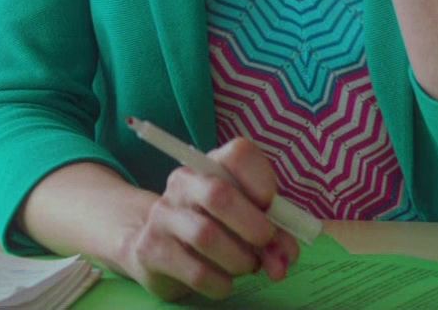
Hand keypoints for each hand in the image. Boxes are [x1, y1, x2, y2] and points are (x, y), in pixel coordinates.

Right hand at [111, 138, 301, 300]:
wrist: (154, 247)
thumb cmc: (212, 228)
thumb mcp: (245, 221)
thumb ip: (272, 233)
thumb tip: (286, 254)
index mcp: (211, 166)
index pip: (239, 153)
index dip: (262, 180)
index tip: (271, 206)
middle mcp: (184, 183)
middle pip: (219, 195)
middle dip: (253, 226)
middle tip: (265, 244)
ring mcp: (164, 216)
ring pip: (206, 236)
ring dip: (239, 260)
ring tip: (246, 266)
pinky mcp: (151, 250)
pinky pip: (196, 272)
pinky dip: (221, 283)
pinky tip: (224, 282)